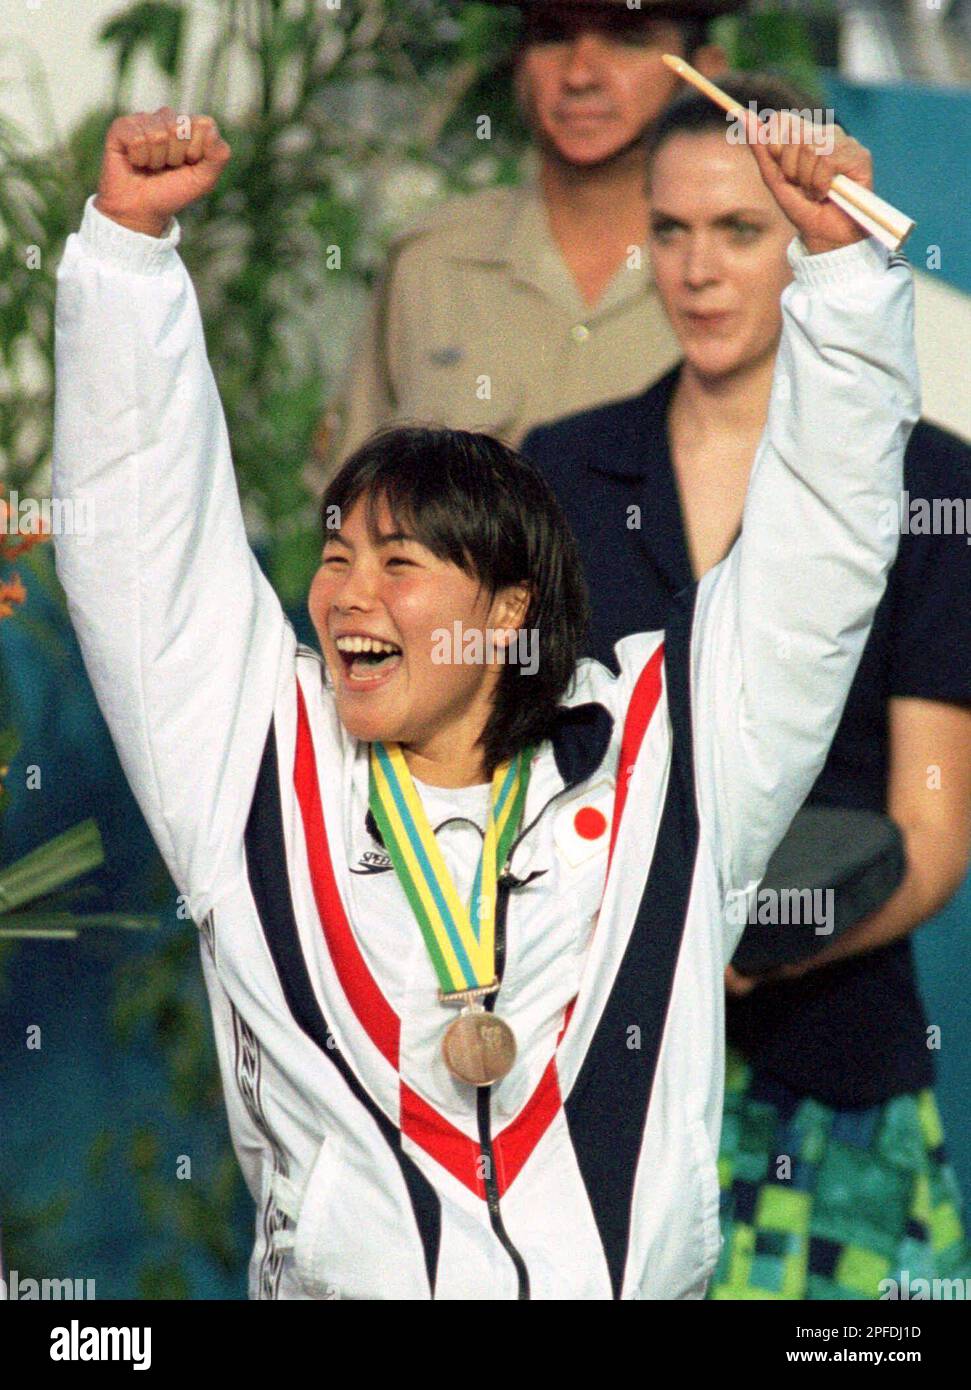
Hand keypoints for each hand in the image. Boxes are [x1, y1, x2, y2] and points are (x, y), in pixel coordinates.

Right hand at [94, 107, 230, 237]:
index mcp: (190, 127)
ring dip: (156, 160)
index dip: (196, 151)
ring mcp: (144, 120)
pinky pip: (136, 138)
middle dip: (175, 156)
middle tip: (167, 168)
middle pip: (179, 127)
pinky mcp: (121, 127)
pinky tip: (135, 162)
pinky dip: (138, 158)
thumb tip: (209, 126)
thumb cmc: (173, 193)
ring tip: (151, 166)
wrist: (142, 210)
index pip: (203, 124)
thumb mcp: (204, 180)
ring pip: (157, 134)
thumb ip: (218, 155)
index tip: (188, 165)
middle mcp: (167, 118)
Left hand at [742, 108, 872, 255]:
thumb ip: (761, 149)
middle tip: (802, 186)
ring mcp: (843, 142)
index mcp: (804, 135)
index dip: (775, 147)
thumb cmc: (802, 209)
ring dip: (807, 179)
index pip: (781, 120)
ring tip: (816, 192)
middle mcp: (824, 133)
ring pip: (811, 147)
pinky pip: (829, 160)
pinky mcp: (860, 155)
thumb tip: (743, 116)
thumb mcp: (775, 180)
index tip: (784, 172)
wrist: (825, 236)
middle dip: (790, 168)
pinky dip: (821, 183)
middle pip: (794, 133)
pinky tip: (828, 193)